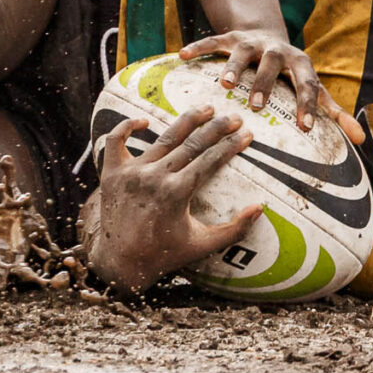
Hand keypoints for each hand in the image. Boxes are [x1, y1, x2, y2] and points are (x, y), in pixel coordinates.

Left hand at [80, 106, 258, 293]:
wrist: (120, 263)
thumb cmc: (164, 254)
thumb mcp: (203, 245)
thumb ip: (234, 229)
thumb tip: (260, 208)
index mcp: (176, 193)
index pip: (211, 160)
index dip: (232, 145)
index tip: (247, 135)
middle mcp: (154, 177)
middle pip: (193, 143)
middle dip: (217, 128)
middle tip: (234, 117)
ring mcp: (132, 173)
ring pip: (164, 137)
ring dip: (187, 120)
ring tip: (206, 109)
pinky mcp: (112, 173)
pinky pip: (116, 140)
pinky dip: (127, 126)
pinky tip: (145, 122)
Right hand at [179, 30, 360, 140]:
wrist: (268, 38)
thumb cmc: (292, 75)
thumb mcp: (312, 88)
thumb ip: (334, 113)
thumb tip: (362, 139)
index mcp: (301, 65)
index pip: (308, 84)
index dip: (308, 105)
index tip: (306, 127)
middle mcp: (277, 51)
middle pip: (272, 65)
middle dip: (265, 84)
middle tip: (257, 106)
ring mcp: (252, 42)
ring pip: (243, 51)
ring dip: (234, 66)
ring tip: (224, 84)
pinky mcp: (231, 37)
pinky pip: (213, 41)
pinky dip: (199, 47)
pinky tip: (183, 55)